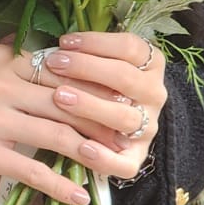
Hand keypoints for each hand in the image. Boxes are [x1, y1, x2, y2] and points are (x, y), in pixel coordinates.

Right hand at [0, 35, 158, 203]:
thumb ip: (17, 62)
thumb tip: (62, 63)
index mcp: (5, 60)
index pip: (65, 70)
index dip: (99, 86)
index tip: (126, 100)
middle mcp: (2, 86)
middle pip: (69, 102)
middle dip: (106, 120)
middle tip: (133, 135)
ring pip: (58, 136)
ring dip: (92, 153)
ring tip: (116, 165)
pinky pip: (32, 171)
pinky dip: (60, 186)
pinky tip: (80, 196)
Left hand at [42, 30, 165, 182]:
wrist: (112, 129)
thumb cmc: (94, 85)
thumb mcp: (95, 64)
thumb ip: (83, 53)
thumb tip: (50, 41)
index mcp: (150, 66)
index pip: (130, 48)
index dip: (96, 42)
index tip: (64, 41)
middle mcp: (154, 95)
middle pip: (126, 78)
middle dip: (87, 68)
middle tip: (54, 63)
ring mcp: (147, 127)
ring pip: (124, 117)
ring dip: (90, 106)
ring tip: (59, 97)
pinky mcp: (136, 158)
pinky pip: (126, 163)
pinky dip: (104, 156)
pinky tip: (81, 147)